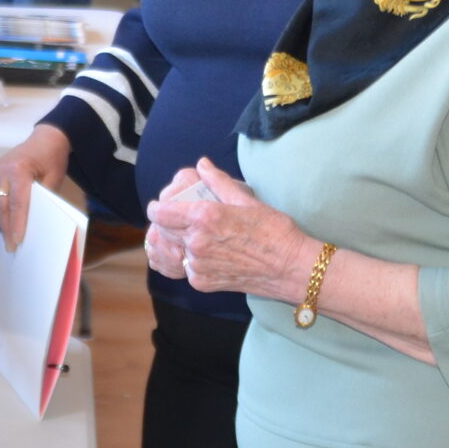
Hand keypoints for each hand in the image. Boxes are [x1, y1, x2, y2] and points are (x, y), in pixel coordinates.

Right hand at [0, 126, 71, 250]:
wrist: (46, 137)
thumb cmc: (53, 157)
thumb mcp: (54, 179)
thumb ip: (44, 199)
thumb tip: (36, 224)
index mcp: (19, 169)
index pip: (17, 202)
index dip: (17, 223)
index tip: (17, 241)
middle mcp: (2, 169)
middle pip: (2, 205)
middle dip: (7, 227)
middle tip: (11, 247)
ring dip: (3, 221)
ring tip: (9, 240)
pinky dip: (3, 210)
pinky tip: (8, 224)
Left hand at [143, 158, 309, 298]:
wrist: (290, 268)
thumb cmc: (274, 231)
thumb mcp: (246, 200)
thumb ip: (218, 181)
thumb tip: (202, 164)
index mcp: (204, 218)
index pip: (160, 212)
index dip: (158, 207)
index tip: (162, 205)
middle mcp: (196, 243)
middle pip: (163, 230)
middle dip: (168, 223)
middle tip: (182, 217)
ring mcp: (198, 265)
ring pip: (174, 250)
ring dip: (180, 242)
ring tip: (198, 235)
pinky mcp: (202, 283)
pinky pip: (187, 268)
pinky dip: (193, 260)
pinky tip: (211, 253)